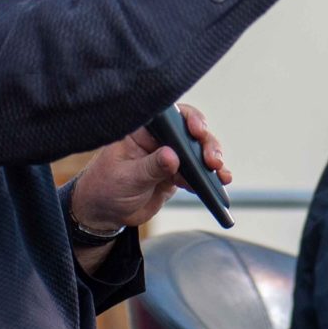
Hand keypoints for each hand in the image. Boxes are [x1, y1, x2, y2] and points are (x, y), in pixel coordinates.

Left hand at [71, 104, 229, 232]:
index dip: (188, 118)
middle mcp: (159, 138)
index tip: (198, 131)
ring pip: (198, 152)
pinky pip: (198, 173)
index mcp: (142, 130)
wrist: (106, 212)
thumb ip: (150, 168)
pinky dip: (210, 179)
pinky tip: (219, 185)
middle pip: (190, 132)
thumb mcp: (126, 178)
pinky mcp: (177, 173)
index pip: (170, 115)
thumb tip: (172, 156)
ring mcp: (170, 155)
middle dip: (206, 144)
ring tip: (222, 175)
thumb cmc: (106, 187)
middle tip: (213, 161)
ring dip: (213, 162)